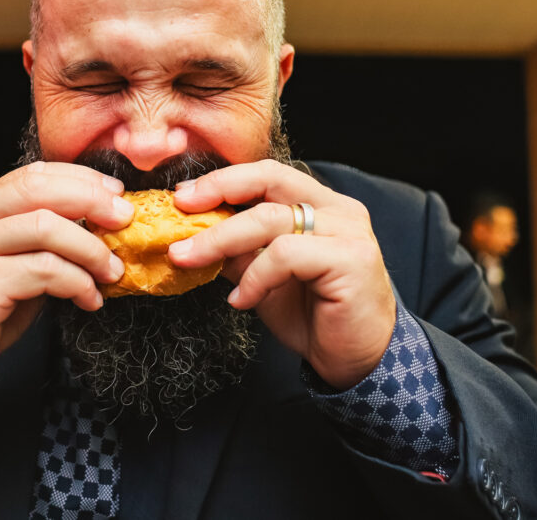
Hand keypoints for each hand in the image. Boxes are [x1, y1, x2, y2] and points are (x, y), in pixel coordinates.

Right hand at [0, 162, 132, 414]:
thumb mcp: (8, 264)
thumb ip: (40, 240)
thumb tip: (100, 225)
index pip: (31, 176)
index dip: (79, 180)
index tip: (114, 194)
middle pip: (38, 190)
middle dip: (91, 200)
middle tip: (124, 220)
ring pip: (45, 228)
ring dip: (90, 249)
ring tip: (112, 271)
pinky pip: (44, 271)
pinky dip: (78, 282)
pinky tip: (90, 299)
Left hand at [168, 159, 395, 389]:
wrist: (357, 361)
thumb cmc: (315, 317)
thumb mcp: (263, 278)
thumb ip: (238, 251)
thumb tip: (191, 235)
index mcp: (320, 205)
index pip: (267, 175)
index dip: (223, 180)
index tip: (184, 197)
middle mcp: (338, 210)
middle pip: (269, 180)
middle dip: (218, 191)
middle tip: (180, 212)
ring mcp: (348, 232)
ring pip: (270, 219)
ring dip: (220, 240)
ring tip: (190, 260)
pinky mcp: (350, 259)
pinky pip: (285, 255)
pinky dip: (253, 277)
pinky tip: (241, 299)